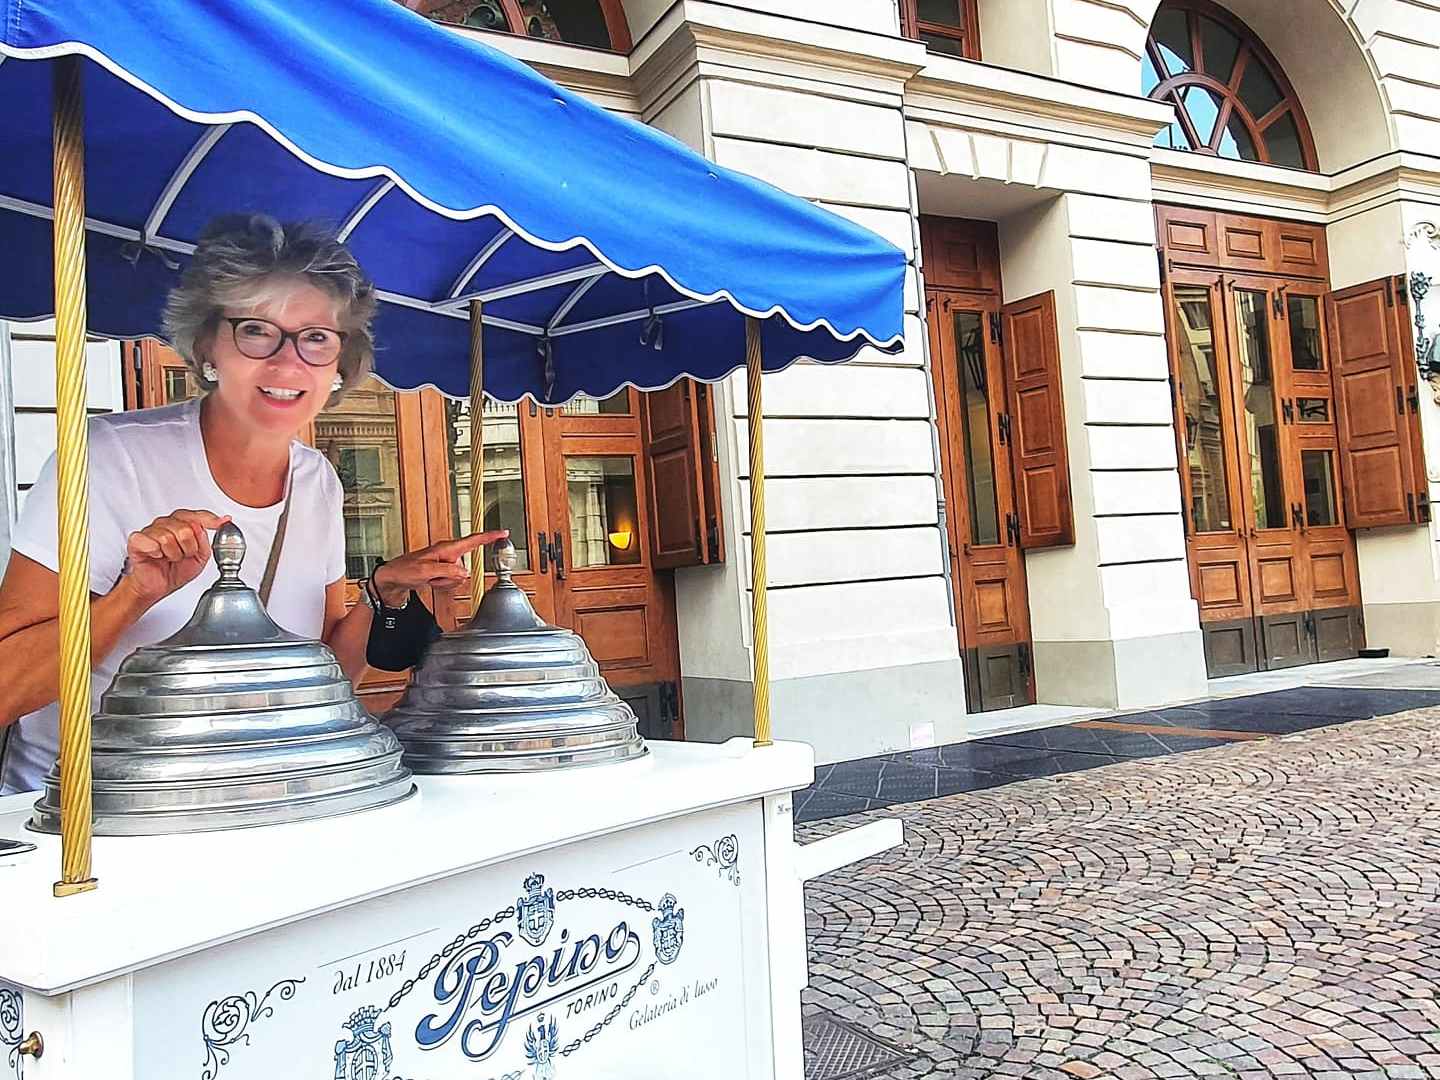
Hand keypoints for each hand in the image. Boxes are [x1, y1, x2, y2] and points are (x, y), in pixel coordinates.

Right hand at [116, 509, 230, 608]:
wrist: (158, 585)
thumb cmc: (176, 570)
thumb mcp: (200, 557)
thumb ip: (204, 542)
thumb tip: (205, 528)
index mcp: (182, 524)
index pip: (197, 515)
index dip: (211, 519)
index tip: (223, 522)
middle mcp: (167, 523)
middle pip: (185, 528)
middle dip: (189, 548)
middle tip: (183, 555)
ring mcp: (151, 530)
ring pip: (168, 537)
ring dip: (173, 554)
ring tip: (170, 558)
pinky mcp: (137, 539)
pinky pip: (151, 542)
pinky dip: (157, 553)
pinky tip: (157, 556)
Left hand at [371, 529, 509, 605]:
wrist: (389, 580)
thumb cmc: (402, 570)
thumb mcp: (426, 571)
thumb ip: (447, 571)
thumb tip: (464, 573)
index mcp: (445, 548)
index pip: (472, 541)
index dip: (489, 537)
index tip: (503, 533)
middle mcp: (446, 554)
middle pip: (465, 567)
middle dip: (453, 577)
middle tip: (434, 576)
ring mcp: (444, 564)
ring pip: (459, 578)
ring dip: (445, 583)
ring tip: (430, 579)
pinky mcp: (440, 573)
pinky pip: (451, 582)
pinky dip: (442, 586)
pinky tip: (430, 583)